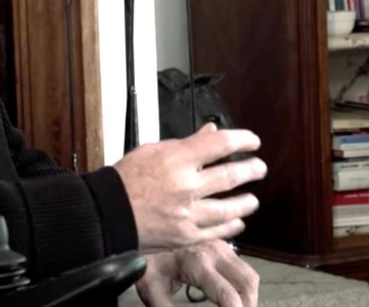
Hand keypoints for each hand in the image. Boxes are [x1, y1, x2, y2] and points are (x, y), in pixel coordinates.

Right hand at [114, 123, 265, 250]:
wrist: (107, 214)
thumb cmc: (126, 181)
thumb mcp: (153, 150)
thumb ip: (187, 143)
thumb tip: (211, 132)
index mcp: (177, 160)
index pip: (221, 144)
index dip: (243, 140)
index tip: (252, 142)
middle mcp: (186, 186)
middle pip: (232, 176)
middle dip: (252, 170)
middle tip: (260, 168)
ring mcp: (187, 213)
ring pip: (230, 208)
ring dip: (246, 202)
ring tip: (252, 199)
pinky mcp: (185, 236)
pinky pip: (216, 231)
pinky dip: (231, 226)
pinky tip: (238, 222)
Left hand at [134, 240, 259, 306]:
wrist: (143, 228)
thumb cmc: (146, 260)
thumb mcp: (153, 291)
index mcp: (198, 264)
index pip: (229, 296)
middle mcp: (215, 252)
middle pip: (248, 284)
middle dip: (248, 306)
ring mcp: (221, 246)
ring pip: (250, 274)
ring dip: (249, 296)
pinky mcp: (222, 245)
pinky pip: (243, 267)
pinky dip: (244, 286)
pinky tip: (235, 297)